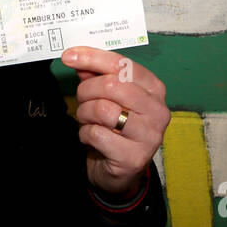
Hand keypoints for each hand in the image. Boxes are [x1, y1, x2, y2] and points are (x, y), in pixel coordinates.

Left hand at [62, 46, 169, 196]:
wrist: (119, 171)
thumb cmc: (114, 128)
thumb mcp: (106, 97)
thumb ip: (95, 75)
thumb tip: (76, 56)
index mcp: (154, 89)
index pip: (123, 65)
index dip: (93, 57)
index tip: (69, 56)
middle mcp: (158, 111)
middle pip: (112, 85)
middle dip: (87, 90)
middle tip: (81, 99)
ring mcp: (149, 136)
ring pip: (103, 109)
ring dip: (85, 113)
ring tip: (86, 120)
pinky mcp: (134, 157)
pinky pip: (97, 134)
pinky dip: (85, 134)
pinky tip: (91, 138)